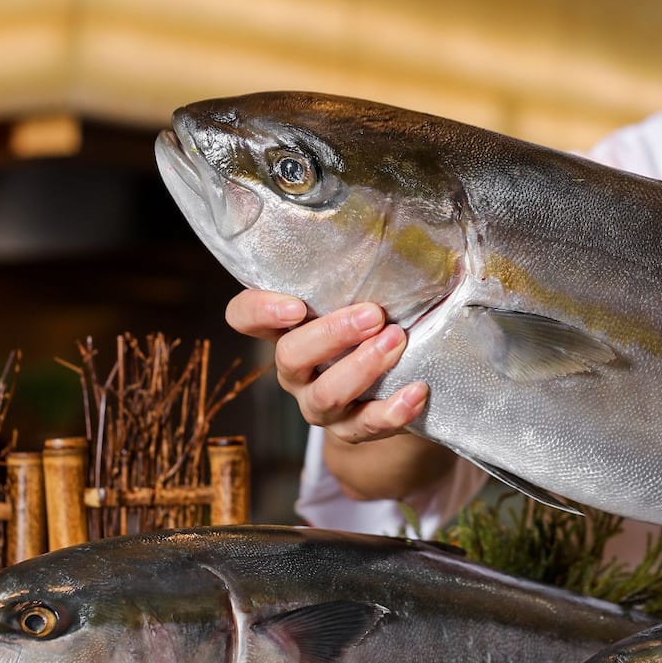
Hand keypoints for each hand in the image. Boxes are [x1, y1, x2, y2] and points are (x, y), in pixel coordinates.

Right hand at [225, 289, 428, 444]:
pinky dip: (392, 411)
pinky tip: (417, 392)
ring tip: (396, 342)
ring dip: (362, 368)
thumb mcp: (359, 298)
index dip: (259, 311)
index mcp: (287, 330)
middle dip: (332, 334)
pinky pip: (364, 427)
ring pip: (325, 395)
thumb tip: (400, 231)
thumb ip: (361, 275)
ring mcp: (317, 404)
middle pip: (290, 356)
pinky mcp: (348, 431)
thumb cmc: (375, 324)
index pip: (244, 317)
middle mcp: (295, 370)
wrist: (396, 385)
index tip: (297, 305)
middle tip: (373, 315)